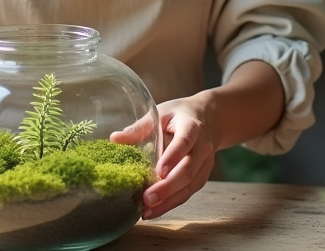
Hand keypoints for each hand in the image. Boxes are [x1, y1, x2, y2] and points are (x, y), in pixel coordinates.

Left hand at [114, 95, 220, 219]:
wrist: (210, 118)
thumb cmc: (180, 115)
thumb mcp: (161, 113)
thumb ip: (140, 127)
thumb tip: (114, 139)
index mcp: (192, 126)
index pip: (184, 142)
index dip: (173, 156)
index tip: (159, 171)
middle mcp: (202, 147)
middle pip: (188, 169)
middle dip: (168, 187)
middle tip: (147, 198)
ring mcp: (204, 163)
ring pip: (190, 185)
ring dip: (169, 200)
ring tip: (147, 211)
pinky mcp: (202, 176)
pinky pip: (189, 192)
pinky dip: (172, 203)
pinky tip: (155, 210)